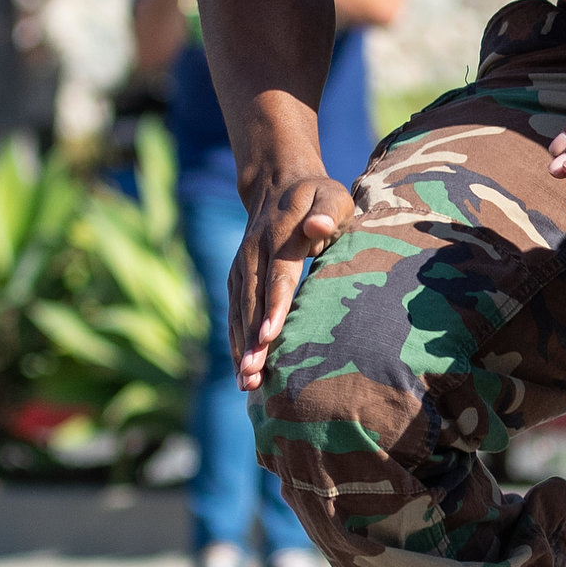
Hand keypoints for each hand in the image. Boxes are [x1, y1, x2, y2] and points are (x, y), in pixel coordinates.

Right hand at [227, 170, 357, 389]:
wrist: (277, 183)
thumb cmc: (317, 197)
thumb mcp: (331, 195)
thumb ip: (328, 211)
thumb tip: (318, 227)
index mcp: (280, 235)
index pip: (278, 276)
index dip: (273, 307)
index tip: (268, 336)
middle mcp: (254, 252)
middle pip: (252, 301)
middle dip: (251, 340)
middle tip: (253, 375)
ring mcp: (241, 265)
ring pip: (239, 310)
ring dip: (241, 346)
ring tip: (247, 382)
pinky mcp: (236, 277)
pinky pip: (234, 312)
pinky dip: (236, 340)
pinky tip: (241, 370)